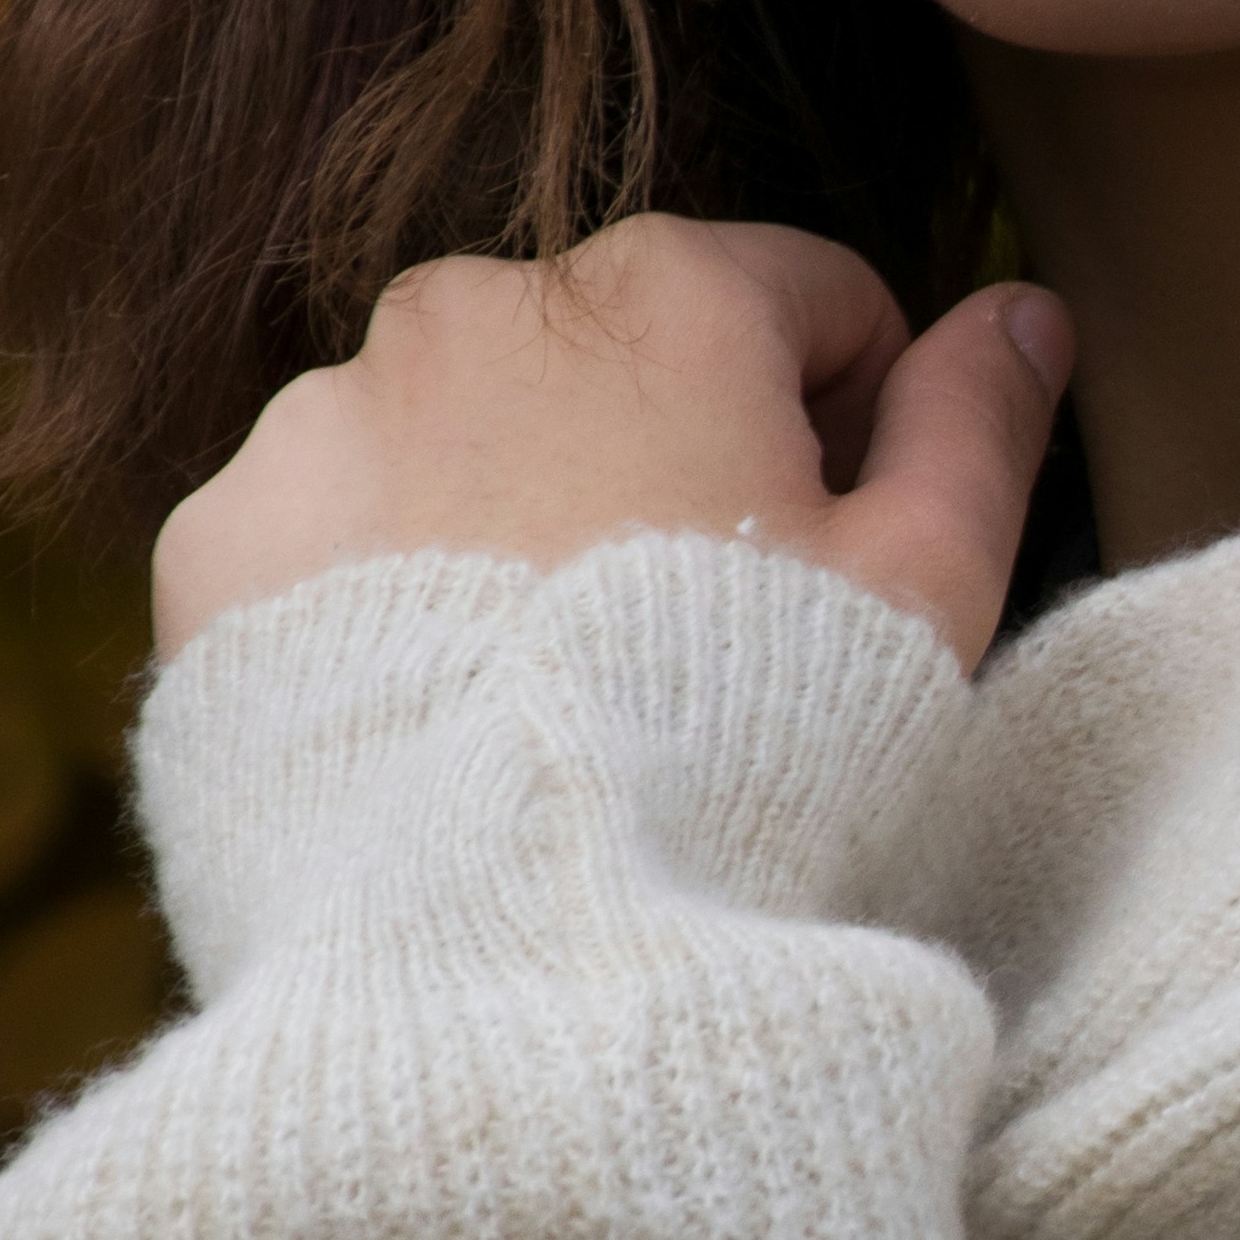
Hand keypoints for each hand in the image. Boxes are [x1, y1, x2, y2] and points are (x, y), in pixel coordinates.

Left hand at [150, 219, 1071, 673]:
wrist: (501, 947)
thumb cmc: (745, 757)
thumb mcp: (928, 593)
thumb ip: (978, 426)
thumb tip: (1022, 313)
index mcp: (665, 292)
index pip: (805, 300)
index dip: (854, 426)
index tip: (839, 557)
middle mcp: (472, 308)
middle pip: (618, 362)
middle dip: (666, 462)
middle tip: (693, 648)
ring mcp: (324, 419)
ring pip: (459, 438)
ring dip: (510, 519)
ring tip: (547, 700)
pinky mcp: (216, 542)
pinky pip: (324, 538)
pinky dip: (373, 603)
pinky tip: (429, 722)